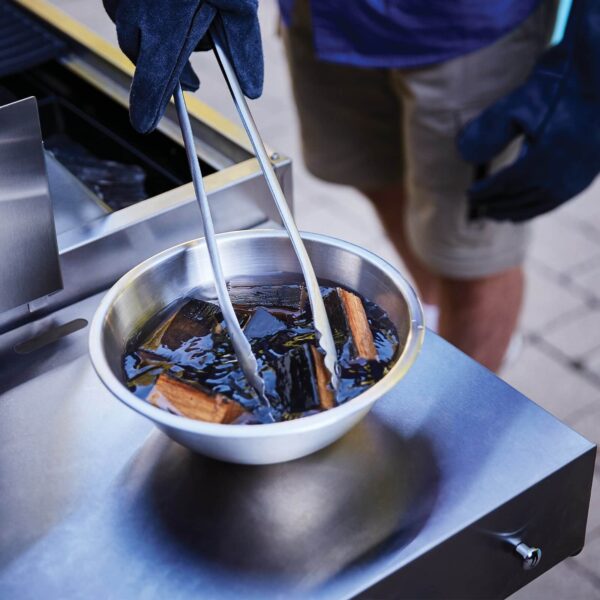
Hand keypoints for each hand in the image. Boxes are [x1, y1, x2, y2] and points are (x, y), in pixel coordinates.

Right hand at [103, 0, 262, 132]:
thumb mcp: (239, 4)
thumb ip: (243, 49)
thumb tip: (252, 91)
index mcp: (167, 23)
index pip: (153, 76)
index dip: (147, 104)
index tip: (142, 124)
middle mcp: (136, 10)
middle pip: (145, 58)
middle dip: (172, 70)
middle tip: (196, 80)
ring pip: (134, 34)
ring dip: (158, 40)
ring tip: (190, 22)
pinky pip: (126, 9)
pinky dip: (146, 16)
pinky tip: (170, 6)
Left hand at [458, 0, 599, 221]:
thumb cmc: (560, 85)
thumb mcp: (521, 102)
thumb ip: (490, 128)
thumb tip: (462, 153)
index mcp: (548, 158)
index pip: (508, 183)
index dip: (486, 191)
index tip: (469, 194)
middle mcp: (565, 173)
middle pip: (521, 198)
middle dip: (497, 204)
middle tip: (478, 207)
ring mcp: (579, 177)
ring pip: (539, 204)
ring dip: (514, 210)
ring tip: (495, 213)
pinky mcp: (587, 174)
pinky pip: (557, 200)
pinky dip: (536, 208)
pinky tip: (522, 211)